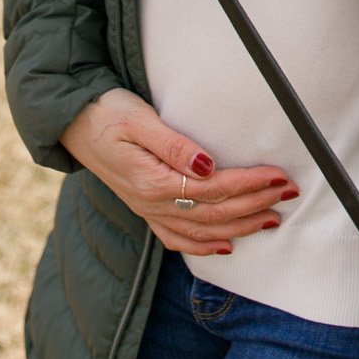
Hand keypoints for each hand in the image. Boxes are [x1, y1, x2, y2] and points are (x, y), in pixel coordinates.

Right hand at [60, 89, 297, 254]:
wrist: (70, 123)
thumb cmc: (105, 113)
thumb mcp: (137, 119)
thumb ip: (173, 145)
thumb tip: (208, 165)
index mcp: (154, 182)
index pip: (215, 189)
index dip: (250, 184)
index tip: (280, 176)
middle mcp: (152, 203)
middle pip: (214, 213)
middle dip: (255, 205)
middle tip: (289, 193)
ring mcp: (147, 209)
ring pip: (202, 230)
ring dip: (240, 227)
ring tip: (272, 219)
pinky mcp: (144, 207)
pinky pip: (178, 238)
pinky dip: (205, 245)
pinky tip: (225, 246)